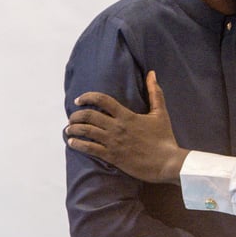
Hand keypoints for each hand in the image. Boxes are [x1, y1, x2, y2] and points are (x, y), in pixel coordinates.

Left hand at [66, 71, 187, 182]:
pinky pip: (90, 149)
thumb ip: (155, 93)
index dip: (87, 97)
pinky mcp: (112, 157)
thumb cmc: (164, 138)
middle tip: (72, 117)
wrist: (167, 162)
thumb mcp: (160, 113)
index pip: (102, 100)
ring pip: (86, 131)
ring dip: (74, 129)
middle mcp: (117, 127)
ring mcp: (113, 142)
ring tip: (69, 129)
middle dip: (76, 115)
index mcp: (127, 115)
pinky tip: (72, 143)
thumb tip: (152, 74)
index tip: (79, 100)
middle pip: (89, 116)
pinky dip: (78, 144)